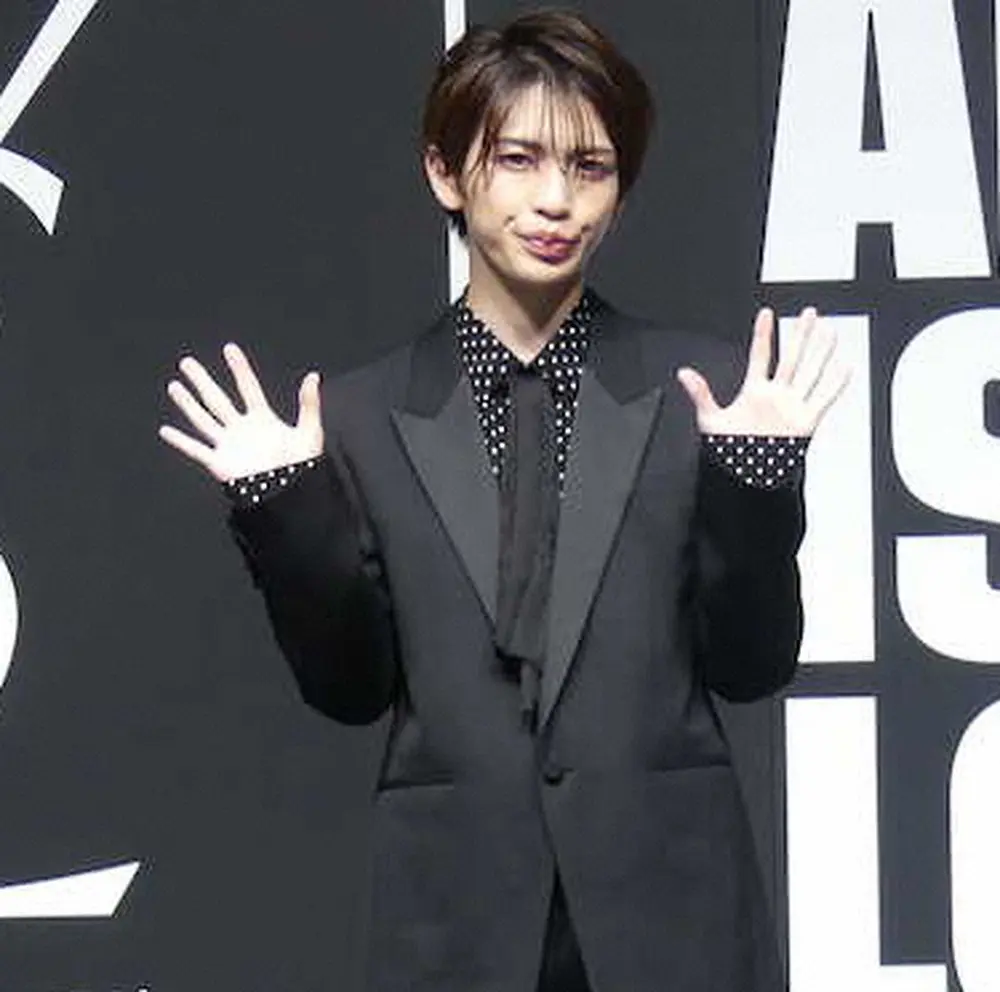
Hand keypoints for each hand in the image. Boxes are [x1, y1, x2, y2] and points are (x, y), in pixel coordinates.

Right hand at [158, 343, 323, 481]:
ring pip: (203, 419)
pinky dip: (180, 441)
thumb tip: (313, 376)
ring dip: (187, 404)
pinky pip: (196, 450)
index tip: (229, 348)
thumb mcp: (309, 431)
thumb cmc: (302, 466)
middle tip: (187, 363)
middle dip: (202, 381)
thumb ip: (309, 404)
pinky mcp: (219, 463)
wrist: (291, 495)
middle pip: (218, 399)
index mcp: (263, 419)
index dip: (239, 368)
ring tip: (174, 386)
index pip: (248, 387)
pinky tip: (165, 431)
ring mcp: (229, 445)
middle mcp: (242, 429)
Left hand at [676, 307, 848, 436]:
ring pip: (809, 372)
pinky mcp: (805, 420)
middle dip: (800, 335)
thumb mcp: (710, 419)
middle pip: (791, 357)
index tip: (766, 314)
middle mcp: (775, 395)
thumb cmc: (728, 451)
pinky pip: (823, 398)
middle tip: (809, 314)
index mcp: (754, 391)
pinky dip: (835, 384)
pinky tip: (843, 367)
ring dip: (820, 352)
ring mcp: (792, 405)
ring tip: (828, 331)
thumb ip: (700, 394)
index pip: (760, 355)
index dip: (763, 334)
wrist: (746, 477)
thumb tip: (684, 374)